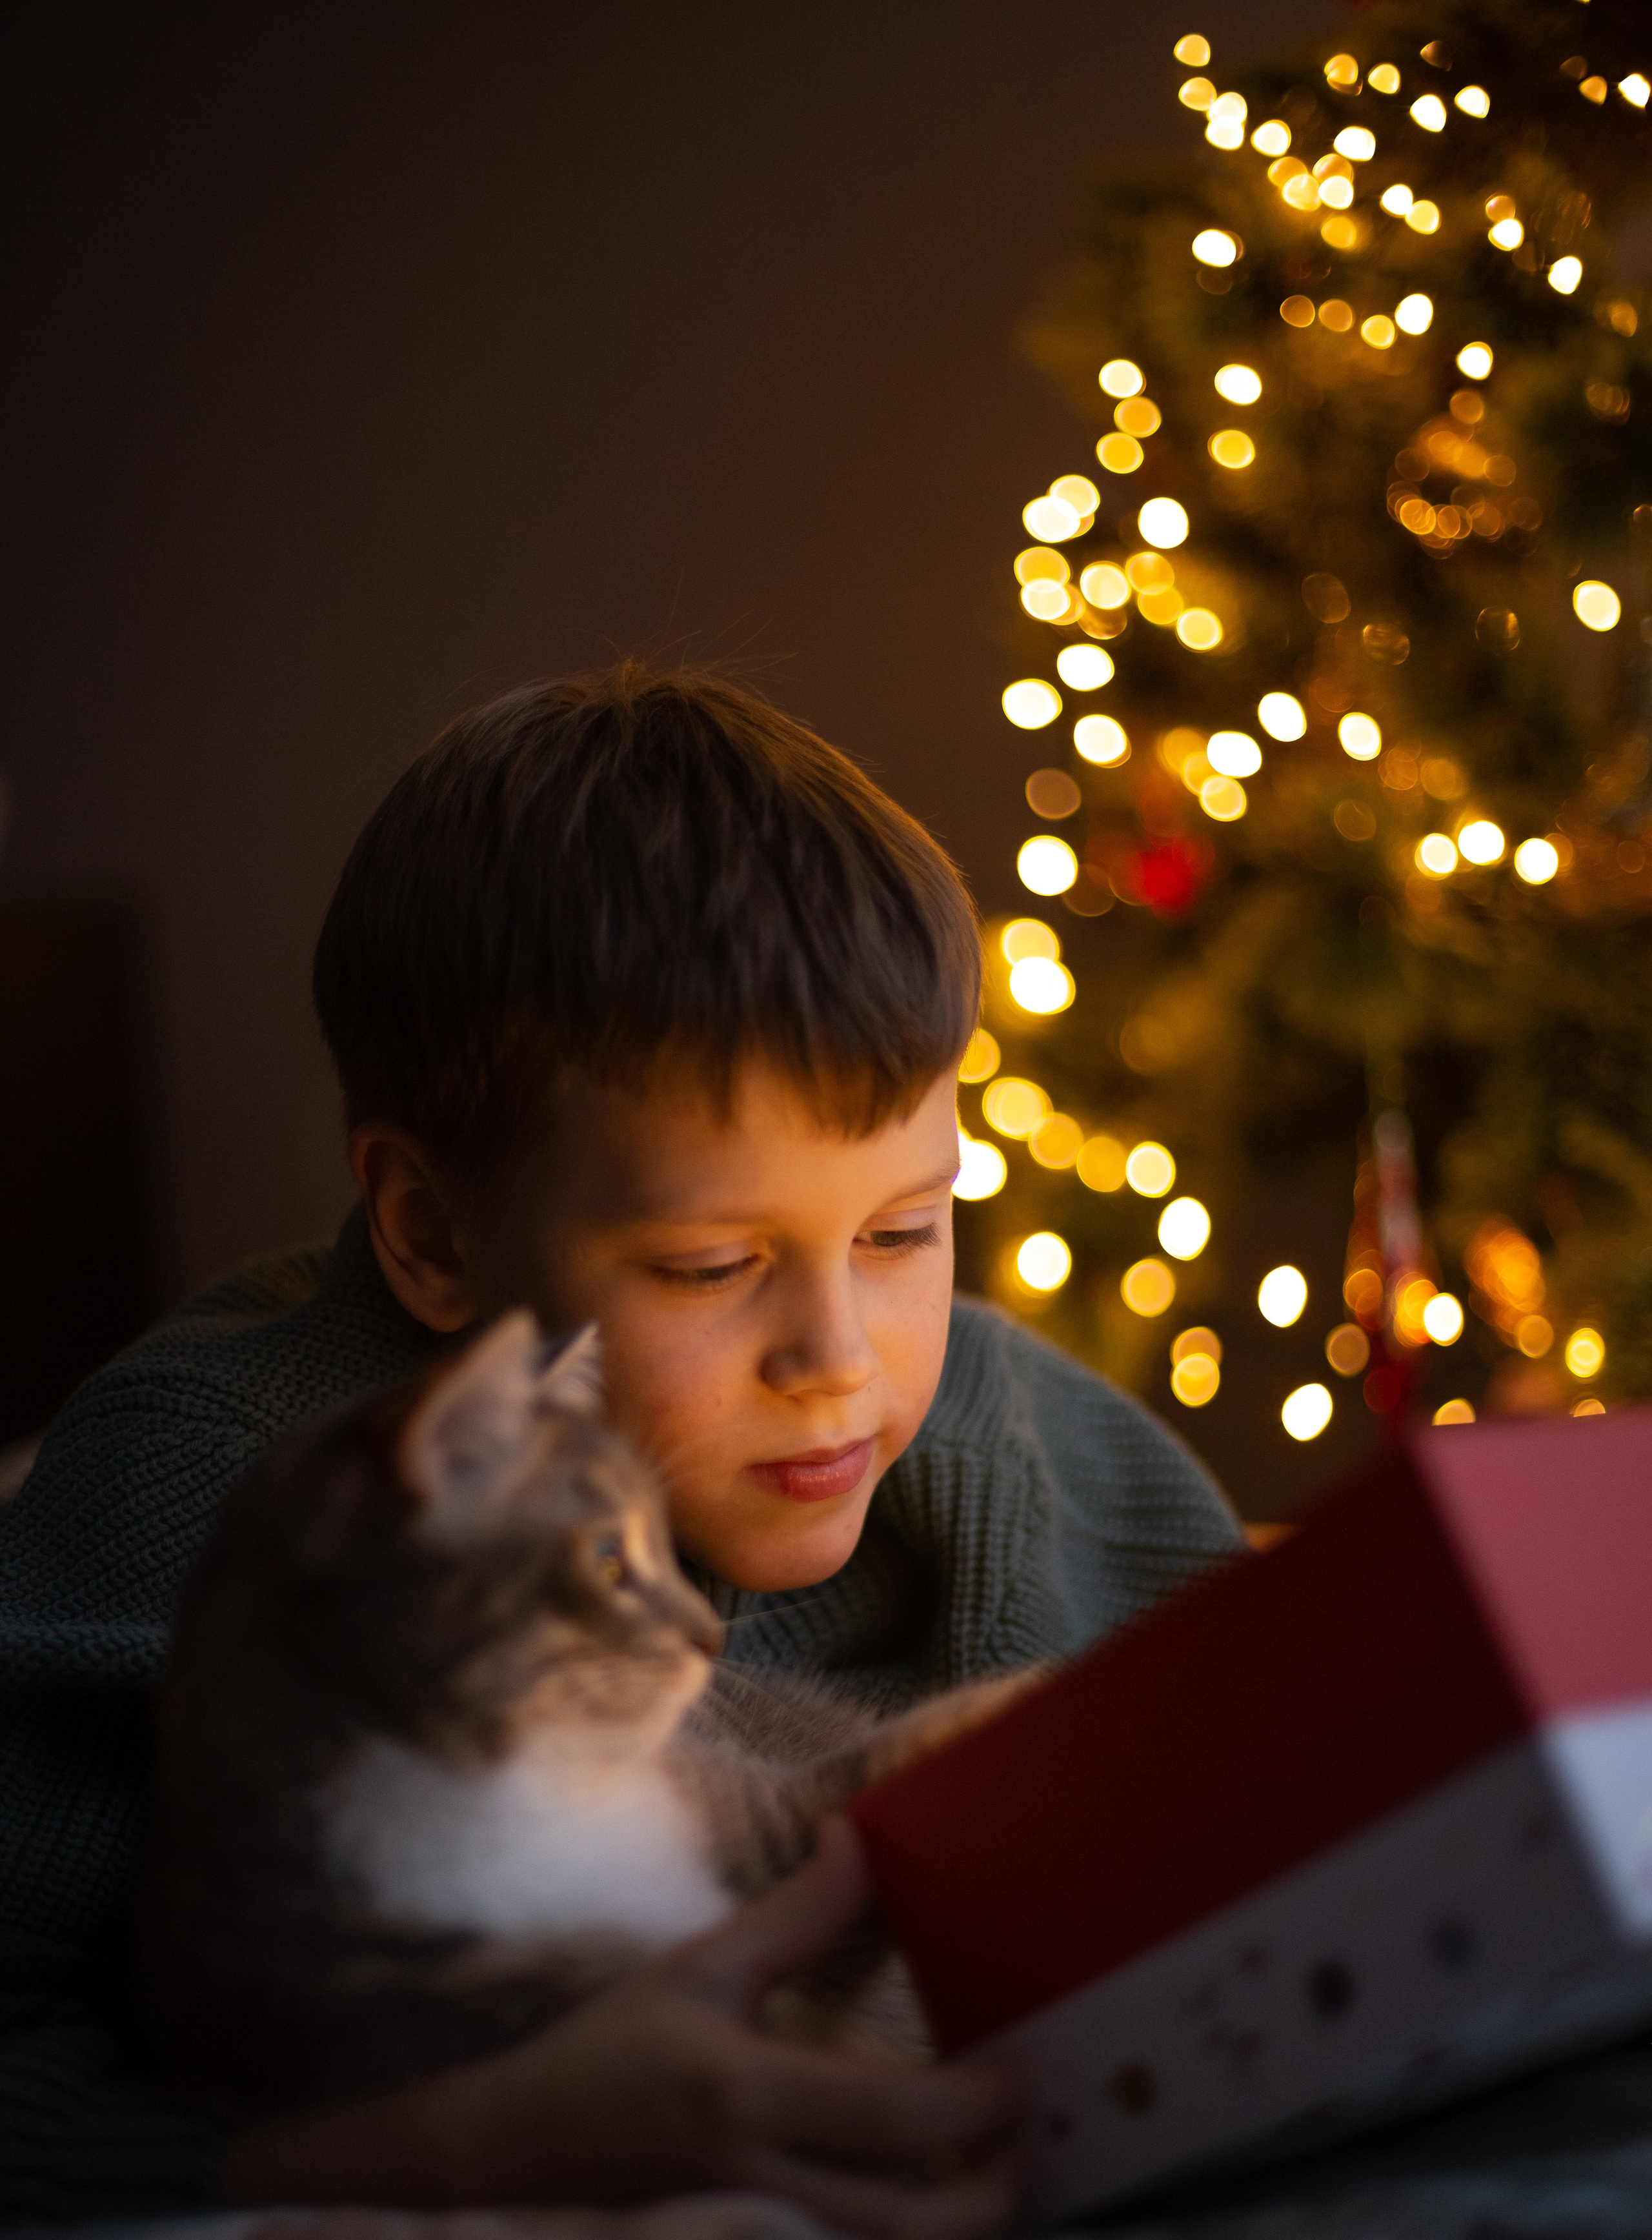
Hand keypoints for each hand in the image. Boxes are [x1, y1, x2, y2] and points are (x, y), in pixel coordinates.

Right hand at [225, 1823, 1020, 2239]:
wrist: (514, 2154)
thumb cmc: (612, 2054)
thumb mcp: (700, 1969)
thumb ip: (794, 1919)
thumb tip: (864, 1843)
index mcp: (746, 2097)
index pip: (892, 2118)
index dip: (975, 2105)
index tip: (1021, 2075)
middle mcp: (757, 2188)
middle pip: (908, 2228)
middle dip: (990, 2198)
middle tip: (1027, 2143)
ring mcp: (751, 2239)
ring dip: (954, 2233)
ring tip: (993, 2181)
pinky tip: (924, 2212)